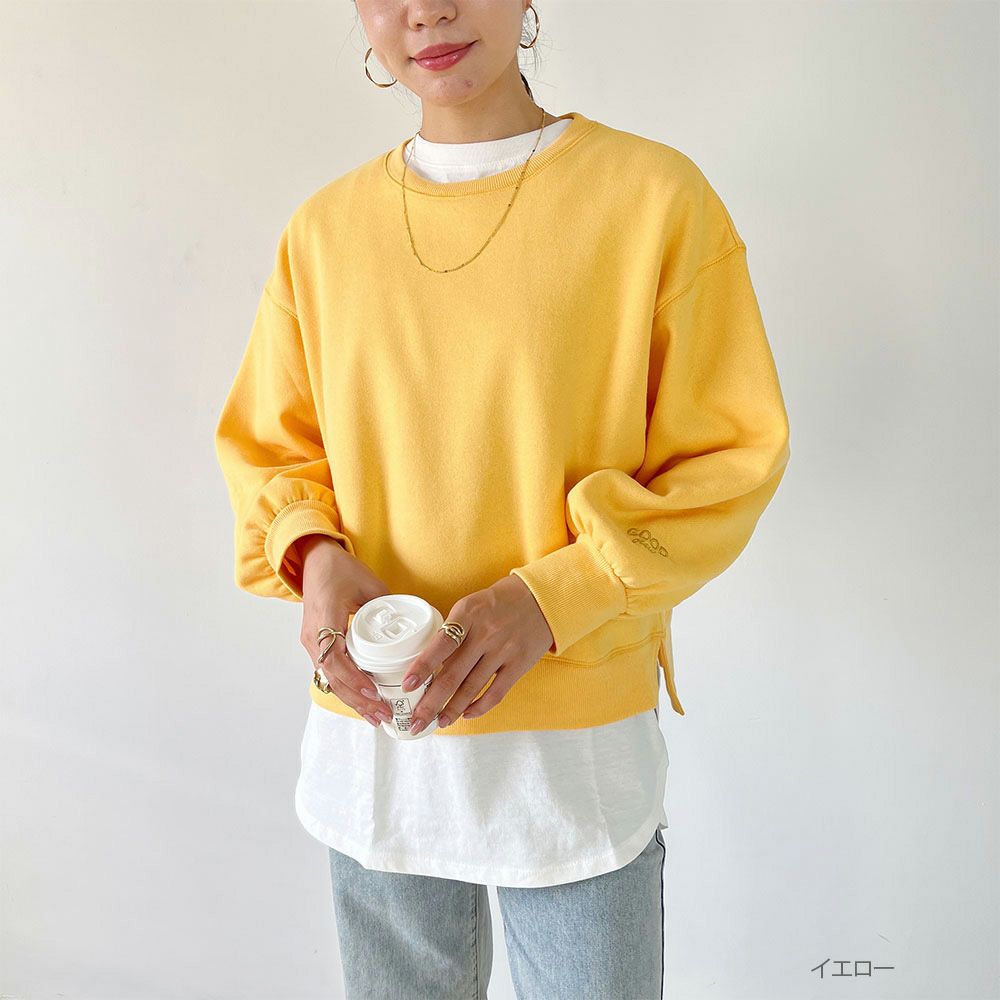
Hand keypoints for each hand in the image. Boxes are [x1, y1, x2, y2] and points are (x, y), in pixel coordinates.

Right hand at [297, 536, 395, 728]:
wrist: (314, 561)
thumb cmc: (341, 569)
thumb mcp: (369, 584)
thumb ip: (388, 606)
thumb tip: (413, 629)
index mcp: (325, 617)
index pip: (334, 656)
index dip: (353, 678)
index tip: (372, 691)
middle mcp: (313, 634)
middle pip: (332, 676)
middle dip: (357, 699)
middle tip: (382, 715)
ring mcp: (311, 641)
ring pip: (329, 679)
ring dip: (352, 699)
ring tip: (376, 717)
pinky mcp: (314, 645)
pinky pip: (329, 672)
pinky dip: (346, 688)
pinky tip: (363, 702)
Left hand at [402, 575, 554, 732]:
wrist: (540, 598)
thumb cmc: (497, 603)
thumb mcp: (471, 606)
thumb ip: (452, 630)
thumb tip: (427, 663)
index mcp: (467, 613)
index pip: (441, 644)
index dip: (423, 666)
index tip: (407, 685)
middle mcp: (485, 633)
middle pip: (453, 674)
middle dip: (432, 702)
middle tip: (417, 721)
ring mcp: (504, 650)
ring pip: (472, 687)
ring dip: (452, 709)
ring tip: (439, 722)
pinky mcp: (519, 664)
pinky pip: (496, 692)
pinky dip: (479, 707)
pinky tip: (466, 714)